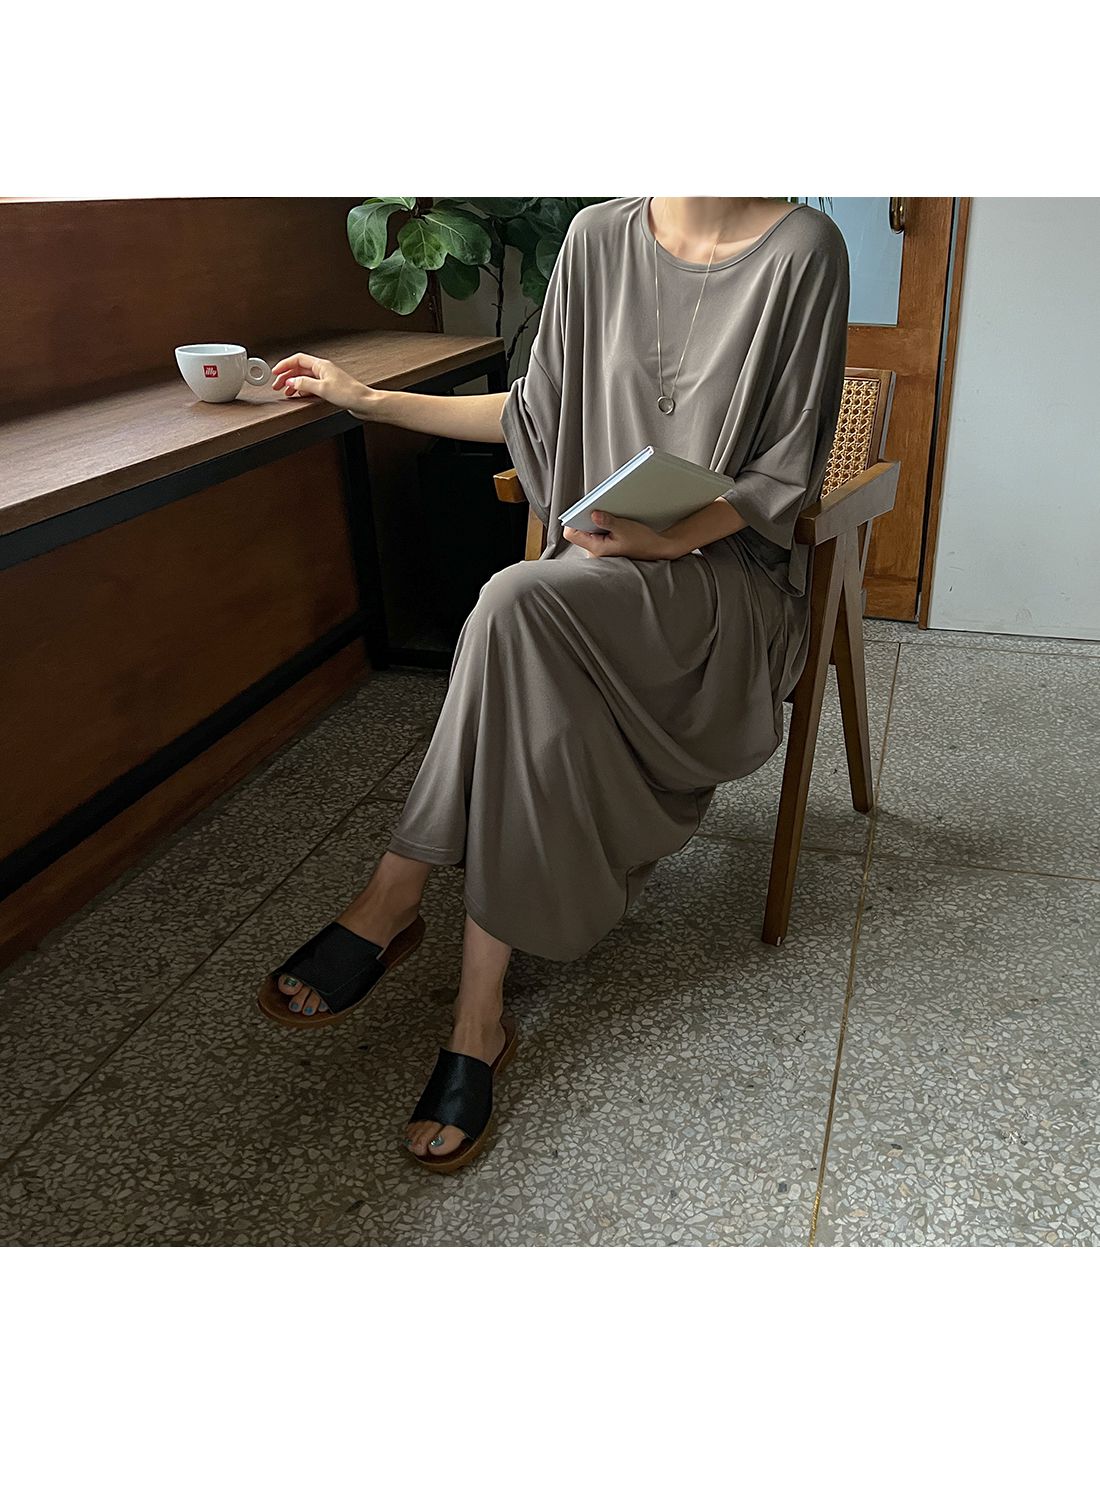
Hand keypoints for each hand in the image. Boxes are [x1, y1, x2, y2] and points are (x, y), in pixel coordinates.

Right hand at [271, 352, 375, 412]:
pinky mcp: (329, 389)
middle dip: (286, 376)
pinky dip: (302, 390)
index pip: (298, 359)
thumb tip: (291, 382)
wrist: (364, 403)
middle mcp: (323, 370)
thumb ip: (304, 384)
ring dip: (293, 384)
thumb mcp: (322, 388)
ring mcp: (326, 379)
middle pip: (299, 369)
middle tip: (277, 385)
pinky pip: (311, 386)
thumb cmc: (349, 393)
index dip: (284, 365)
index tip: (275, 372)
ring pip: (304, 378)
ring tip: (285, 391)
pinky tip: (299, 395)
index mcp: (321, 365)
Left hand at [562, 510, 678, 560]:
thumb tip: (593, 514)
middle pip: (579, 531)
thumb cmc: (642, 542)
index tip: (582, 510)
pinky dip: (601, 524)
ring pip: (588, 531)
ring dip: (595, 521)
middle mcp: (595, 551)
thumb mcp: (624, 528)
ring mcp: (599, 549)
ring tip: (608, 516)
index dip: (573, 520)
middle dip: (586, 518)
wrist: (656, 548)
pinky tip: (612, 521)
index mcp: (596, 548)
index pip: (571, 534)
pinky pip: (596, 532)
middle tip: (598, 510)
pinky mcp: (605, 545)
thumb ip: (607, 521)